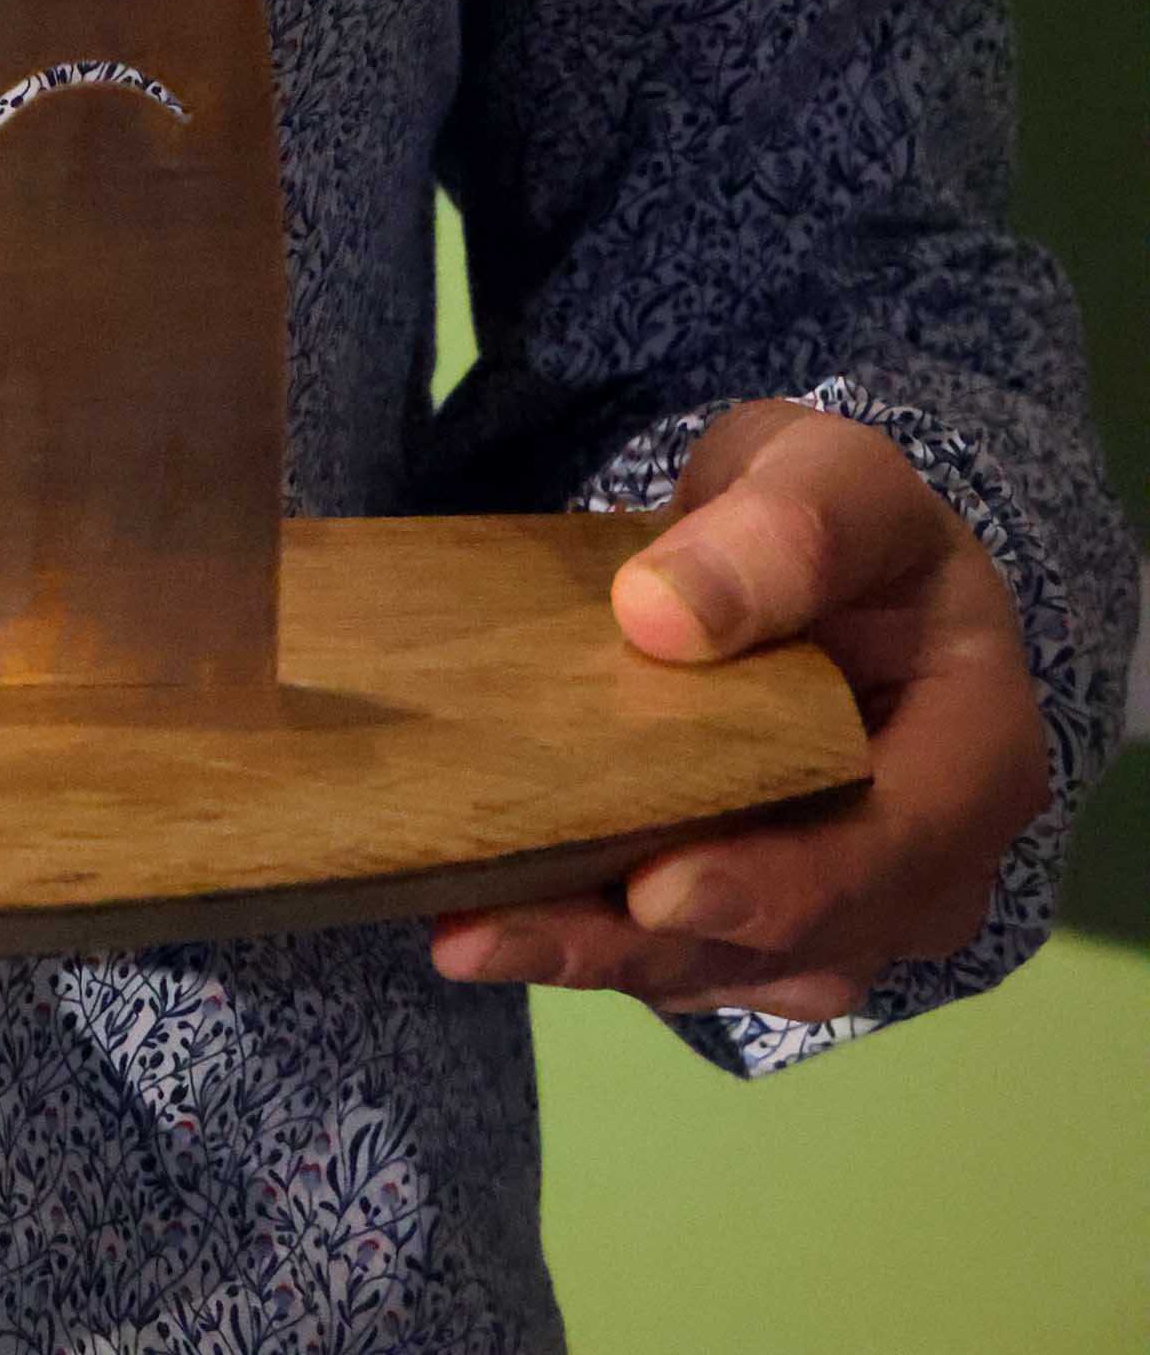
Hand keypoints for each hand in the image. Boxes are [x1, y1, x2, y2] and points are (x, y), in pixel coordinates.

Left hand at [430, 403, 1051, 1024]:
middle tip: (492, 932)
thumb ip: (779, 532)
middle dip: (640, 943)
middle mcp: (927, 864)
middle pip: (794, 937)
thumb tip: (660, 615)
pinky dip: (590, 944)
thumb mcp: (830, 476)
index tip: (655, 888)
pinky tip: (488, 919)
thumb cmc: (837, 512)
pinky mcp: (763, 917)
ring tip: (464, 933)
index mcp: (977, 754)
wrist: (811, 552)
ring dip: (593, 958)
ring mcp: (847, 905)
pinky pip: (686, 956)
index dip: (780, 886)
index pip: (893, 848)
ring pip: (728, 965)